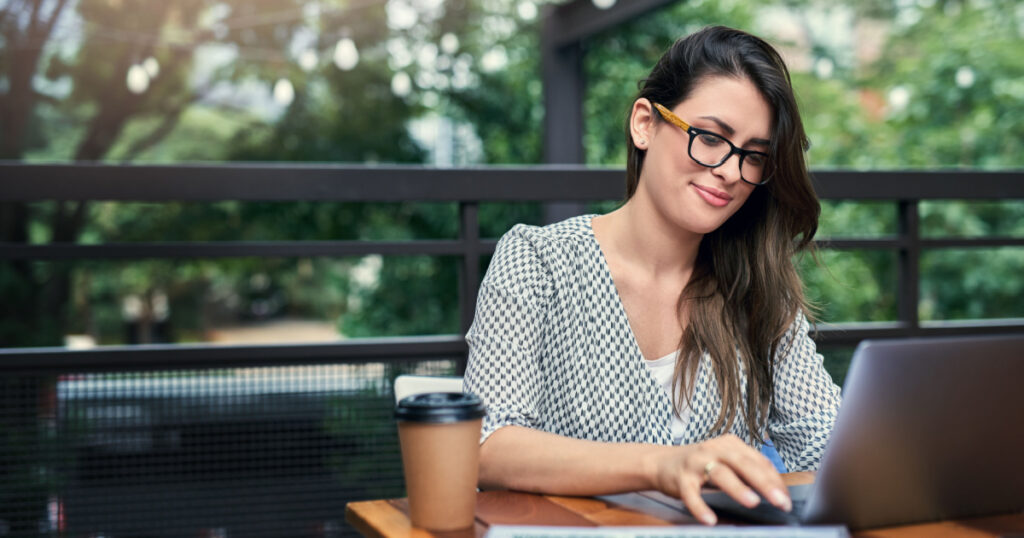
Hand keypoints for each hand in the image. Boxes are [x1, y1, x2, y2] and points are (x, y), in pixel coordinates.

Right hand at [648, 434, 790, 525]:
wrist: (661, 462)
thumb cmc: (700, 464)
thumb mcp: (726, 461)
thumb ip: (749, 470)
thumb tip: (779, 489)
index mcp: (730, 444)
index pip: (758, 462)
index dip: (775, 481)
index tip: (787, 499)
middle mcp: (714, 449)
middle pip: (743, 464)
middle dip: (764, 483)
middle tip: (780, 501)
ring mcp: (696, 463)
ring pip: (720, 474)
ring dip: (737, 488)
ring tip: (753, 502)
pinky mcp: (681, 479)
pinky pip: (691, 494)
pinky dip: (700, 507)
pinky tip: (709, 520)